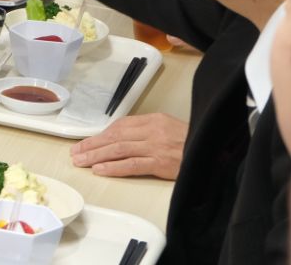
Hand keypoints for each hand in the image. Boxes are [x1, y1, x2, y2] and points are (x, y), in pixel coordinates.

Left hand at [68, 112, 186, 178]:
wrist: (214, 150)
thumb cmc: (191, 141)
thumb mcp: (168, 128)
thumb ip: (146, 131)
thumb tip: (121, 138)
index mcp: (153, 120)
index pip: (119, 127)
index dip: (99, 135)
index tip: (85, 142)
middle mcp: (152, 131)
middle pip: (114, 137)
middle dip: (92, 145)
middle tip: (75, 153)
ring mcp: (155, 147)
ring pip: (118, 149)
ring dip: (96, 156)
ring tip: (81, 162)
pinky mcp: (160, 163)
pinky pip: (132, 164)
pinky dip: (113, 167)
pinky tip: (100, 169)